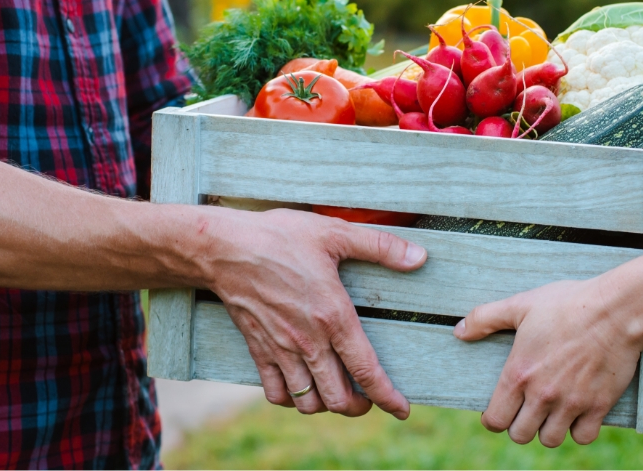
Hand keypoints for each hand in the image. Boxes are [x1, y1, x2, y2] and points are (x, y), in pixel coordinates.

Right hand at [192, 207, 426, 418]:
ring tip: (337, 392)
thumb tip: (419, 258)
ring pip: (308, 403)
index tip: (402, 409)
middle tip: (369, 398)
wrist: (224, 248)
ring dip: (326, 405)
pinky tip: (301, 386)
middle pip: (338, 399)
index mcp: (333, 316)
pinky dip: (291, 399)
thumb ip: (381, 247)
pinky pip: (275, 393)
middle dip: (360, 407)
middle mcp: (308, 341)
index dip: (388, 397)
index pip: (367, 370)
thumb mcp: (335, 233)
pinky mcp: (258, 349)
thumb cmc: (280, 237)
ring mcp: (280, 349)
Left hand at [454, 243, 642, 446]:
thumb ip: (485, 318)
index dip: (492, 419)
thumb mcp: (520, 304)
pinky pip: (583, 437)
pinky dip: (579, 430)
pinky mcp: (598, 406)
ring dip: (547, 429)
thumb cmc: (566, 304)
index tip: (498, 411)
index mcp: (519, 374)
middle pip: (520, 435)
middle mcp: (542, 394)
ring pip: (550, 439)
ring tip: (549, 413)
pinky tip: (576, 413)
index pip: (495, 420)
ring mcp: (571, 403)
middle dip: (519, 426)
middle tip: (524, 411)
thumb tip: (458, 331)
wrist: (616, 310)